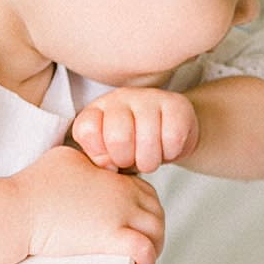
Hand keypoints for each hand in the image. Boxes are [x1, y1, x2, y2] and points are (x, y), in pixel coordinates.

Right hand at [8, 144, 166, 263]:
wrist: (17, 209)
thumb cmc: (33, 187)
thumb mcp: (64, 159)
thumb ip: (86, 160)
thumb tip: (91, 167)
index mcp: (114, 177)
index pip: (145, 193)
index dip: (145, 210)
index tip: (135, 225)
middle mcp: (122, 193)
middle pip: (156, 212)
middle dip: (154, 230)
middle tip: (142, 246)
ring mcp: (118, 215)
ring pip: (156, 231)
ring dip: (154, 247)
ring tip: (141, 261)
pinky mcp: (108, 238)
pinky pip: (143, 248)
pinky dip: (147, 258)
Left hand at [69, 88, 199, 173]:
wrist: (171, 133)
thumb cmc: (134, 147)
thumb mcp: (109, 155)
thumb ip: (99, 159)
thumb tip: (108, 165)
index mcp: (97, 110)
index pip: (87, 130)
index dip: (99, 155)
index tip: (109, 160)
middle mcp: (120, 98)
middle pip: (118, 138)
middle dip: (127, 160)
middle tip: (133, 160)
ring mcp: (148, 97)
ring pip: (147, 141)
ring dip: (150, 161)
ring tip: (150, 157)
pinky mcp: (176, 103)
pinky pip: (173, 138)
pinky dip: (171, 152)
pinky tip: (168, 147)